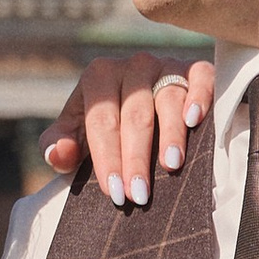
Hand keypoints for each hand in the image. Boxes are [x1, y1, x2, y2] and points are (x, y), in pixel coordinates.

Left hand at [41, 54, 215, 200]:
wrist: (137, 107)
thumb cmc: (103, 127)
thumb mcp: (75, 136)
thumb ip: (57, 147)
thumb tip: (59, 154)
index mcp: (99, 76)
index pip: (101, 121)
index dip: (107, 158)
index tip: (114, 192)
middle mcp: (133, 65)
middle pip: (135, 114)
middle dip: (135, 157)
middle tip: (139, 194)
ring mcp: (165, 64)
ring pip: (168, 98)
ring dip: (171, 134)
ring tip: (170, 166)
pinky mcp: (194, 69)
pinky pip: (200, 77)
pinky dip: (200, 96)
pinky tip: (195, 120)